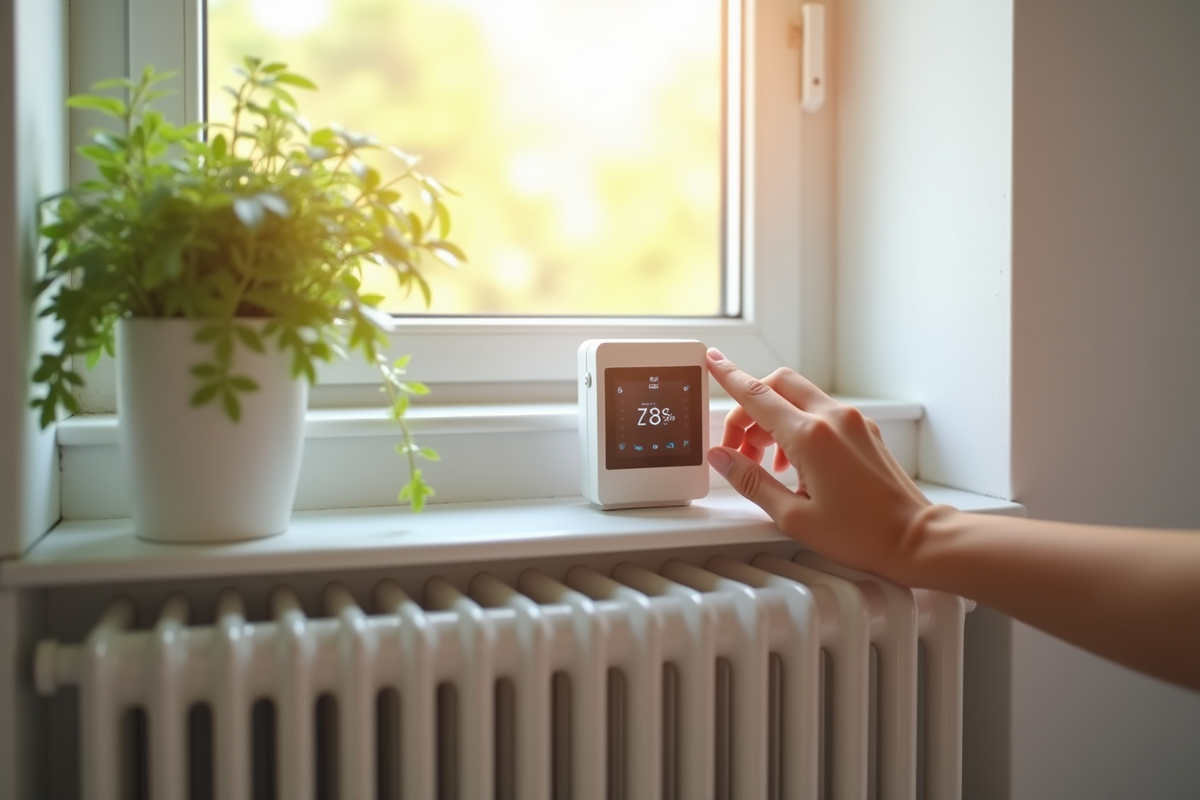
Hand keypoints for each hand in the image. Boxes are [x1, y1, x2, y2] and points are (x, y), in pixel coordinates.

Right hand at [706, 349, 941, 582]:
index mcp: (811, 437)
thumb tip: (723, 459)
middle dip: (749, 405)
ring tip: (764, 460)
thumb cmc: (862, 534)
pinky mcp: (864, 430)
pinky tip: (793, 462)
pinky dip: (797, 425)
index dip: (729, 377)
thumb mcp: (792, 516)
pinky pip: (819, 412)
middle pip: (777, 385)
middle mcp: (833, 419)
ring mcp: (852, 422)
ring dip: (773, 418)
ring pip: (798, 398)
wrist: (914, 539)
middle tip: (737, 442)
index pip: (757, 396)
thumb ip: (751, 481)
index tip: (713, 360)